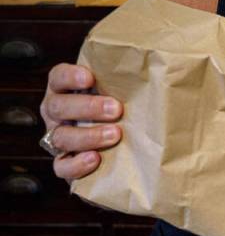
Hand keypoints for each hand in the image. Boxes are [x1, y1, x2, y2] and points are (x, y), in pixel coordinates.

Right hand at [40, 63, 122, 181]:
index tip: (90, 78)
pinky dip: (77, 164)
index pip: (57, 77)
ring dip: (88, 136)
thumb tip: (156, 68)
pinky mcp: (63, 164)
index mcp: (64, 90)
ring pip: (60, 136)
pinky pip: (61, 166)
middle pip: (58, 106)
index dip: (69, 76)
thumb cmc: (119, 111)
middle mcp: (56, 113)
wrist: (118, 151)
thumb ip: (126, 82)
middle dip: (87, 107)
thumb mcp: (119, 93)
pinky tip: (95, 158)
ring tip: (115, 135)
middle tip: (116, 109)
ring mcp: (57, 138)